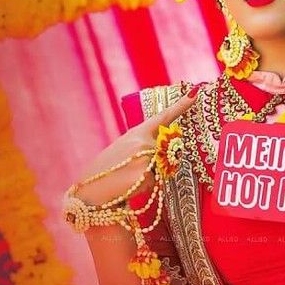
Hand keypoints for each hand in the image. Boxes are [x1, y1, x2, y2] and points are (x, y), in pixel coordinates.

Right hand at [76, 85, 202, 203]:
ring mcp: (145, 157)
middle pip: (170, 152)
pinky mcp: (146, 175)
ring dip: (151, 177)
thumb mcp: (123, 149)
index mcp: (136, 132)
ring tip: (128, 179)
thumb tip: (167, 151)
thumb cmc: (106, 172)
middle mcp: (143, 141)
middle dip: (160, 164)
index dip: (182, 104)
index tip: (196, 92)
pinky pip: (156, 183)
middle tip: (132, 171)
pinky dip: (146, 188)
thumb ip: (145, 144)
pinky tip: (129, 187)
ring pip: (164, 169)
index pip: (164, 116)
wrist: (88, 192)